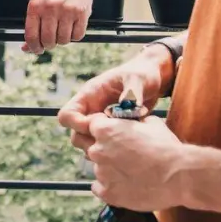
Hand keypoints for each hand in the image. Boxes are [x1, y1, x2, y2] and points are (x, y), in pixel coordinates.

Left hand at [22, 0, 94, 53]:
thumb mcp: (38, 0)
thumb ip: (33, 23)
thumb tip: (27, 47)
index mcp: (36, 5)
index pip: (32, 36)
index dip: (33, 47)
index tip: (36, 49)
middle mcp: (51, 8)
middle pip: (48, 41)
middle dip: (49, 44)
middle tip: (51, 39)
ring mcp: (67, 11)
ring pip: (63, 40)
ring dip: (63, 39)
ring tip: (63, 27)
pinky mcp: (82, 13)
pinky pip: (78, 36)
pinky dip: (75, 35)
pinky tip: (73, 25)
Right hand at [57, 48, 172, 149]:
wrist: (153, 76)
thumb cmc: (143, 73)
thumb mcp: (138, 79)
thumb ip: (132, 91)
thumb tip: (126, 106)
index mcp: (90, 94)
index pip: (67, 115)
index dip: (78, 126)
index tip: (100, 129)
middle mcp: (91, 108)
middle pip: (75, 133)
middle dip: (91, 140)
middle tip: (115, 140)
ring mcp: (100, 119)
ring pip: (88, 141)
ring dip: (102, 146)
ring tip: (125, 142)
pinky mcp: (111, 128)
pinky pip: (103, 143)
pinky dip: (112, 148)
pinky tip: (129, 144)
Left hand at [87, 115, 215, 212]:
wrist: (177, 176)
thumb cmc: (166, 147)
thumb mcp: (150, 123)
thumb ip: (133, 121)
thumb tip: (132, 123)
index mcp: (105, 130)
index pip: (92, 125)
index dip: (105, 128)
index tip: (115, 133)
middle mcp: (97, 151)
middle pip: (92, 147)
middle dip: (105, 148)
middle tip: (124, 154)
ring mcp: (101, 174)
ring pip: (98, 168)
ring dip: (109, 168)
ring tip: (131, 172)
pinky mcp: (107, 194)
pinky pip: (99, 188)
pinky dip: (109, 186)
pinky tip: (125, 184)